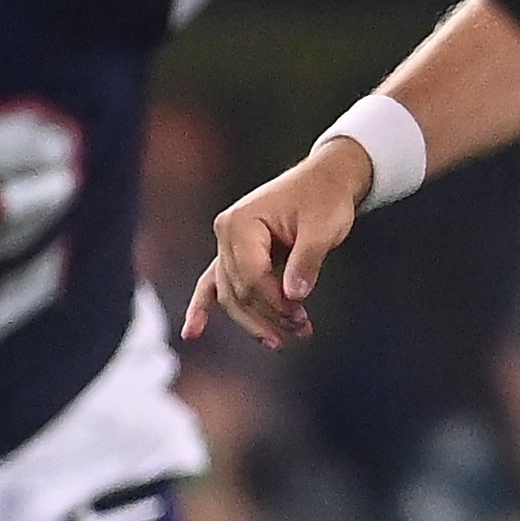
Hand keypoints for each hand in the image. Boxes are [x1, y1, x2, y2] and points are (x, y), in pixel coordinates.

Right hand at [187, 138, 371, 349]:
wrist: (326, 179)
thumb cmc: (324, 197)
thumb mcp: (323, 227)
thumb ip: (307, 261)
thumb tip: (294, 295)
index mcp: (242, 223)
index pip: (252, 277)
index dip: (275, 303)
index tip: (300, 317)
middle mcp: (226, 233)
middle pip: (239, 290)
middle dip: (268, 315)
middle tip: (300, 331)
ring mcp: (227, 243)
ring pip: (230, 293)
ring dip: (252, 320)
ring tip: (278, 341)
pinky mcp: (236, 252)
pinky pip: (215, 283)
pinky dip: (204, 307)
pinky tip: (193, 331)